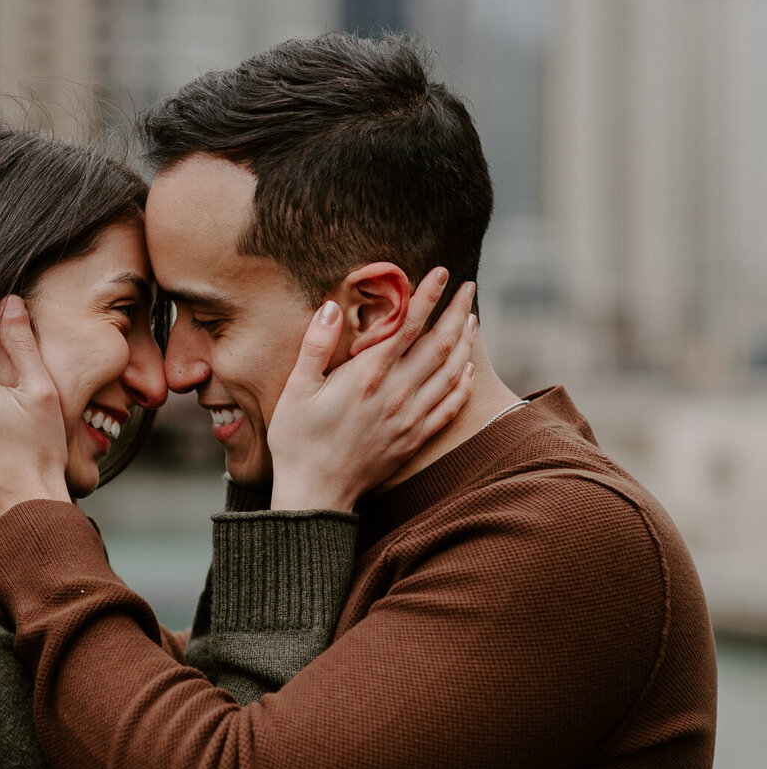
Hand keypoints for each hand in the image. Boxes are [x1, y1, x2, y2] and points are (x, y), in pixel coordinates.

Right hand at [267, 271, 476, 511]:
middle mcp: (395, 394)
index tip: (441, 273)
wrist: (315, 495)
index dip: (427, 296)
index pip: (406, 326)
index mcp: (366, 376)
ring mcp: (409, 418)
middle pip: (438, 345)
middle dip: (456, 312)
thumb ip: (316, 345)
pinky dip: (463, 385)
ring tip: (473, 319)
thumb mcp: (295, 389)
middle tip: (469, 288)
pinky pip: (449, 408)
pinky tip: (468, 370)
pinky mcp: (414, 439)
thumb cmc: (297, 441)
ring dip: (465, 343)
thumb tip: (332, 305)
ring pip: (449, 373)